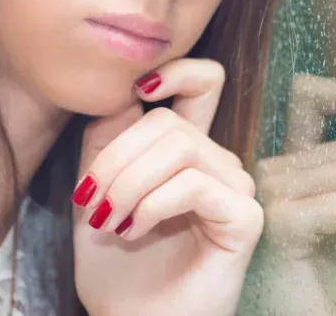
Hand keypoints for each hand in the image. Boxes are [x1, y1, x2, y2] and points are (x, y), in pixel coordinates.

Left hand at [72, 59, 262, 315]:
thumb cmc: (117, 267)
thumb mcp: (96, 194)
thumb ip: (105, 143)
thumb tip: (121, 95)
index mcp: (186, 151)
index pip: (203, 83)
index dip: (176, 69)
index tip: (135, 90)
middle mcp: (217, 162)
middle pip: (169, 120)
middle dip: (118, 157)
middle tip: (92, 200)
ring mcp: (235, 189)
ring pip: (180, 148)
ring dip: (130, 183)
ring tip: (110, 221)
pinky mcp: (244, 217)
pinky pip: (195, 184)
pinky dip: (154, 203)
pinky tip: (134, 230)